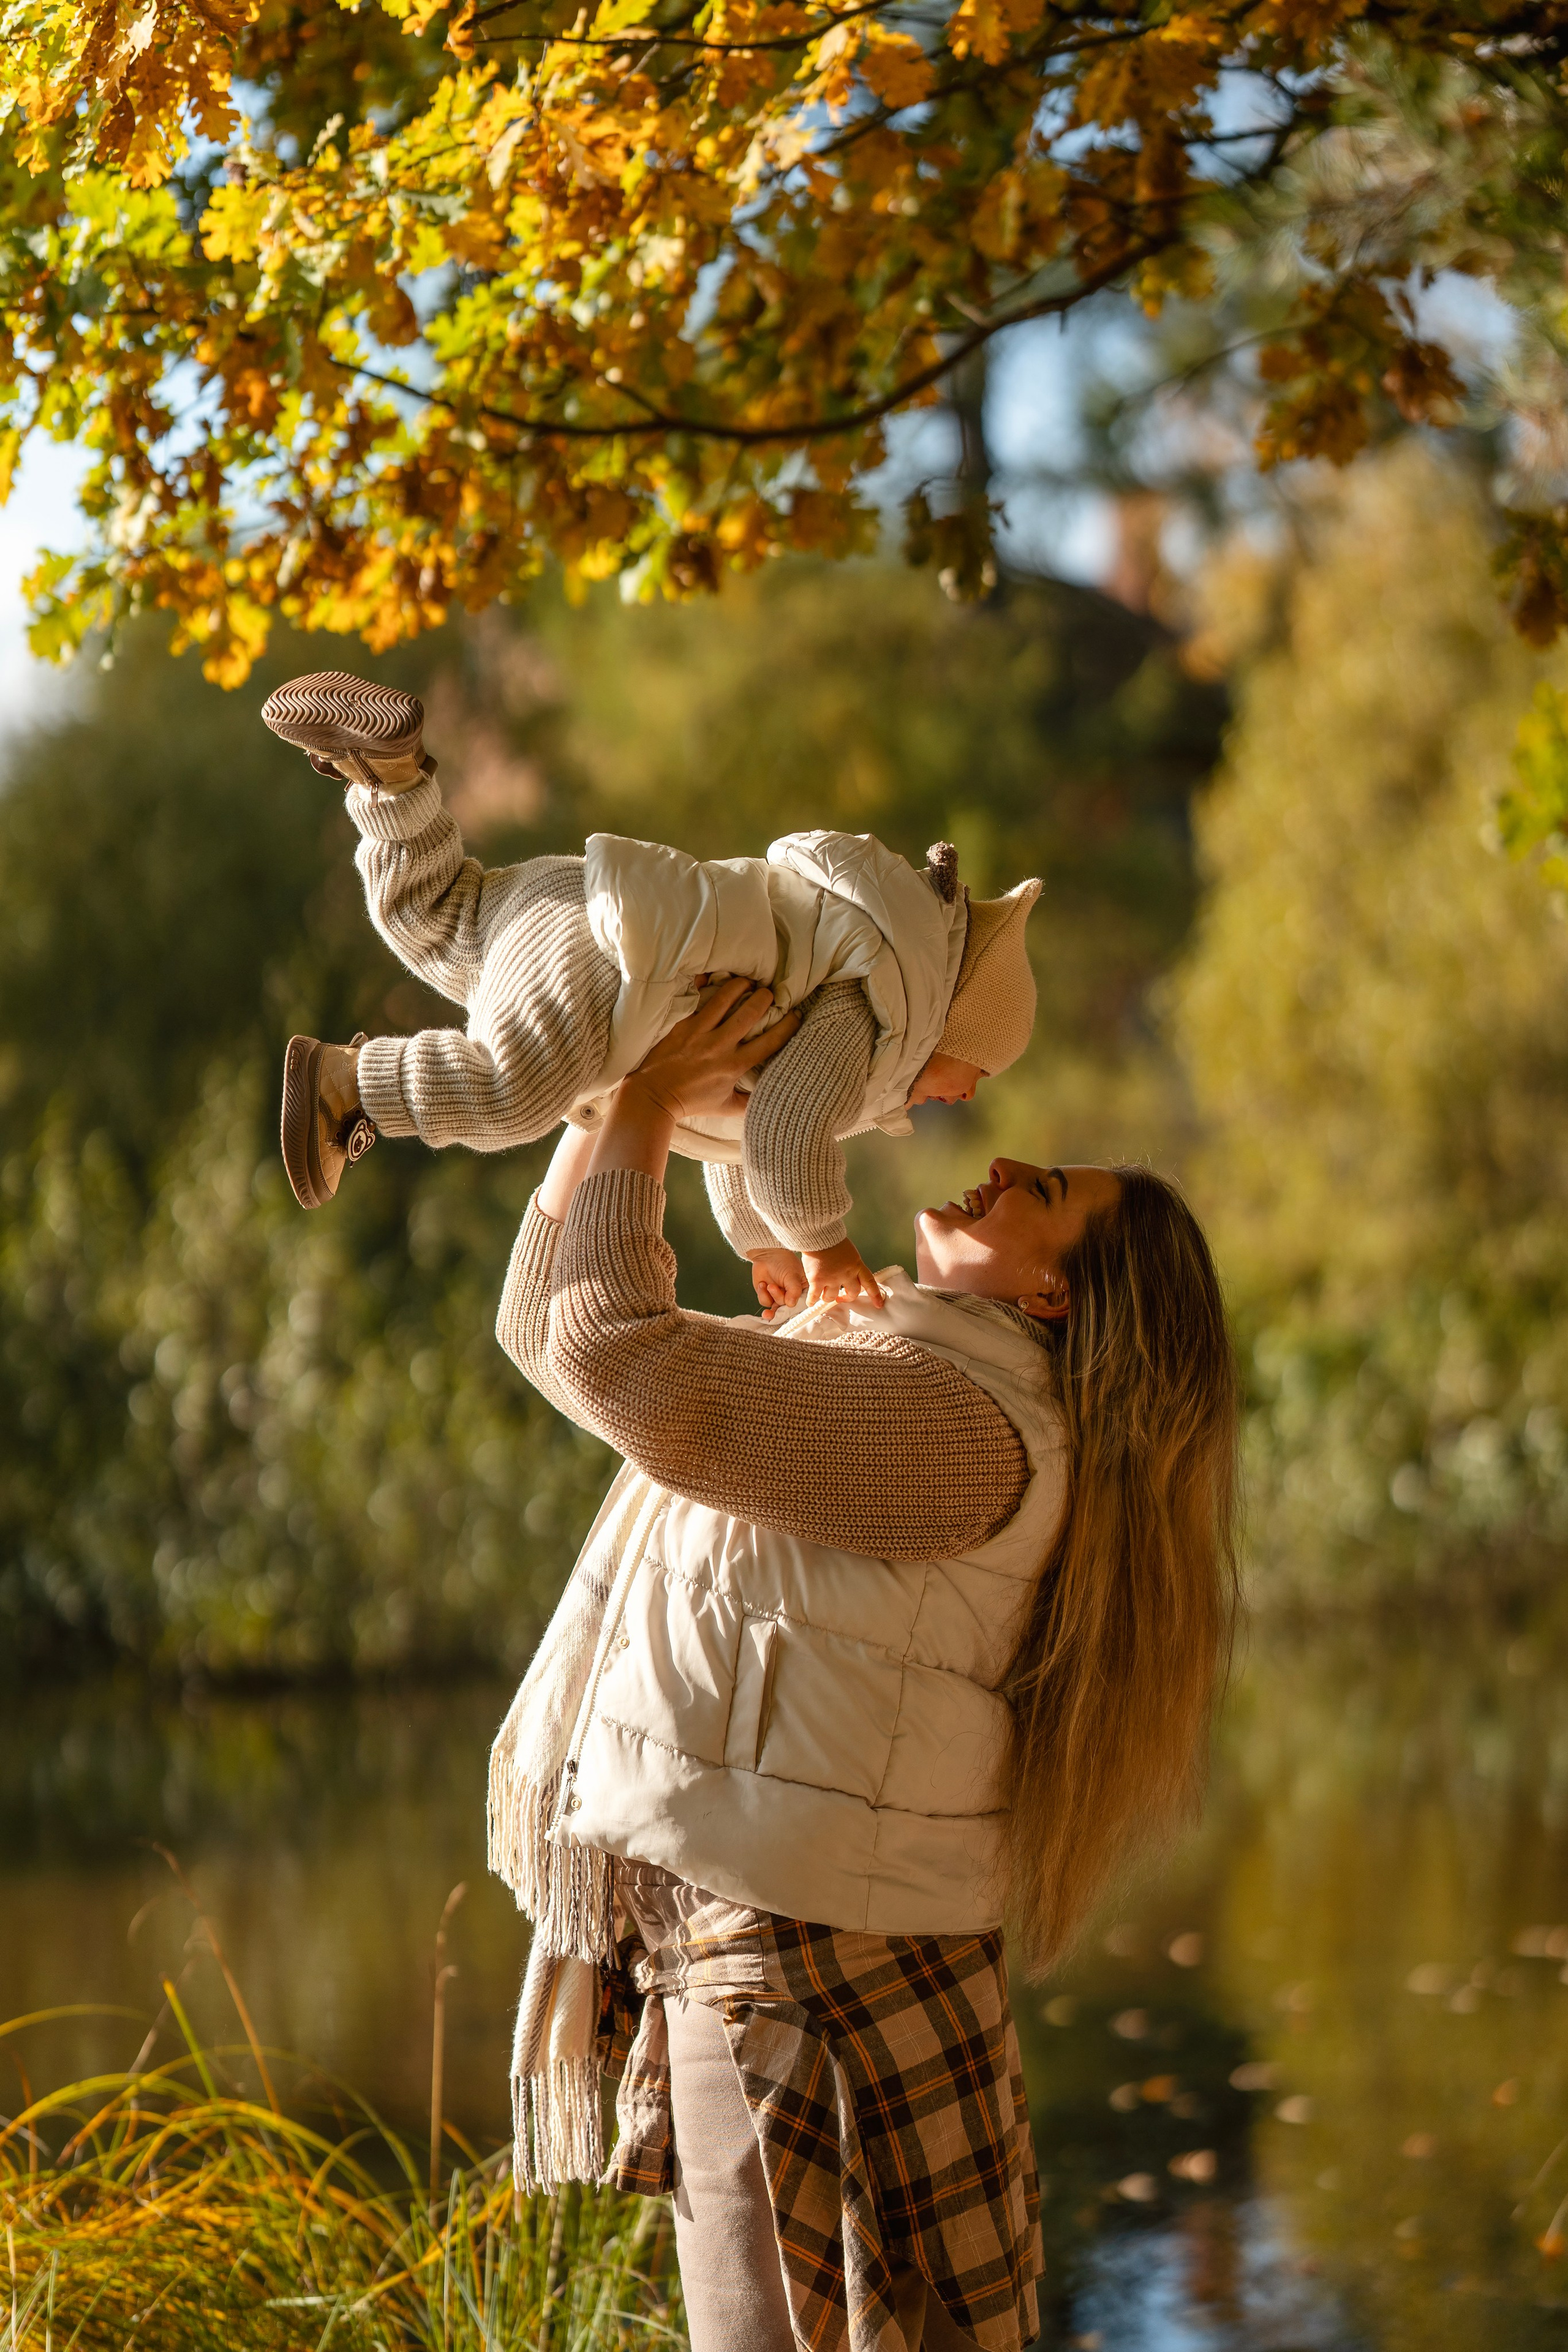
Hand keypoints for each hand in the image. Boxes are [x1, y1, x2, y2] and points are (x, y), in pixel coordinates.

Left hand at [625, 977, 799, 1123]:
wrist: (654, 1095)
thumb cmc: (691, 1102)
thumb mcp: (726, 1107)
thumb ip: (750, 1103)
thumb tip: (770, 1099)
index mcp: (735, 1066)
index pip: (771, 1041)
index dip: (788, 1025)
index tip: (796, 1015)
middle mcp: (720, 1046)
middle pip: (752, 1011)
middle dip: (766, 997)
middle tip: (769, 993)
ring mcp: (700, 1031)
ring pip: (726, 997)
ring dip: (741, 984)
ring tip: (748, 982)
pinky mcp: (683, 1023)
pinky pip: (699, 997)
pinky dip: (708, 984)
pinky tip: (716, 976)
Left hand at [747, 1247, 805, 1320]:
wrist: (766, 1255)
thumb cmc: (784, 1261)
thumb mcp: (793, 1276)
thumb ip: (794, 1291)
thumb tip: (791, 1304)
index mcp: (803, 1291)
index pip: (802, 1305)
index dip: (795, 1308)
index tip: (788, 1305)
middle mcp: (792, 1296)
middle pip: (787, 1309)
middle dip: (779, 1298)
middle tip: (773, 1287)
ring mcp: (779, 1297)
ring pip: (775, 1308)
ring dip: (771, 1296)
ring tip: (769, 1284)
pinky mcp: (768, 1296)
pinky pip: (765, 1302)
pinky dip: (763, 1294)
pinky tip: (762, 1284)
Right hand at [802, 1239, 883, 1309]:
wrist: (818, 1234)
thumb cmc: (831, 1238)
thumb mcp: (848, 1251)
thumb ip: (850, 1263)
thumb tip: (847, 1271)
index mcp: (856, 1265)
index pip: (869, 1282)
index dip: (875, 1294)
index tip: (878, 1304)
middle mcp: (846, 1274)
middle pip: (852, 1293)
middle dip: (847, 1298)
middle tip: (841, 1298)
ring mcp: (832, 1278)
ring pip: (831, 1297)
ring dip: (827, 1297)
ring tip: (823, 1295)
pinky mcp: (817, 1280)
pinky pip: (815, 1296)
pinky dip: (812, 1300)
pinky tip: (810, 1302)